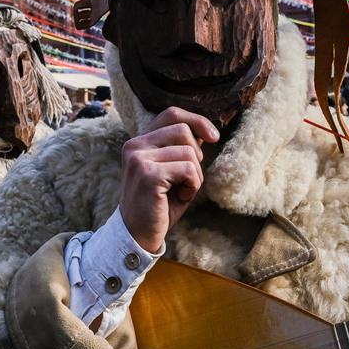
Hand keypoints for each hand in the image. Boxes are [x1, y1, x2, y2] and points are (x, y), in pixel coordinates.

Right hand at [119, 108, 218, 252]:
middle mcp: (135, 145)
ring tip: (182, 190)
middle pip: (183, 130)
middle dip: (197, 155)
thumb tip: (205, 130)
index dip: (196, 120)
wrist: (139, 234)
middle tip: (189, 178)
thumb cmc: (159, 203)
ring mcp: (139, 158)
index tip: (213, 136)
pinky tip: (181, 196)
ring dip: (196, 175)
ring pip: (189, 151)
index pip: (171, 114)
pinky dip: (193, 185)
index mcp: (140, 141)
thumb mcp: (172, 171)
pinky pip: (189, 169)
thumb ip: (182, 149)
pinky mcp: (148, 174)